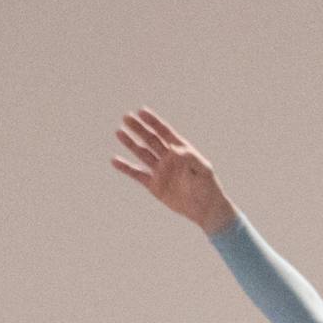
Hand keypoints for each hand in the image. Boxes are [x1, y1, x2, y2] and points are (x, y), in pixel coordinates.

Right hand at [111, 109, 235, 234]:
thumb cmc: (208, 188)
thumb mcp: (203, 170)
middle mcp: (168, 159)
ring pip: (142, 153)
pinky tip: (115, 161)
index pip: (165, 133)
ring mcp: (161, 171)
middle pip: (150, 140)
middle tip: (126, 117)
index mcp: (181, 151)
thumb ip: (190, 158)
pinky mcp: (154, 185)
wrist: (206, 210)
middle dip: (139, 128)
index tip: (141, 111)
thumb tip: (174, 150)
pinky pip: (137, 174)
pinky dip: (126, 168)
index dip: (153, 122)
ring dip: (130, 143)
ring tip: (119, 132)